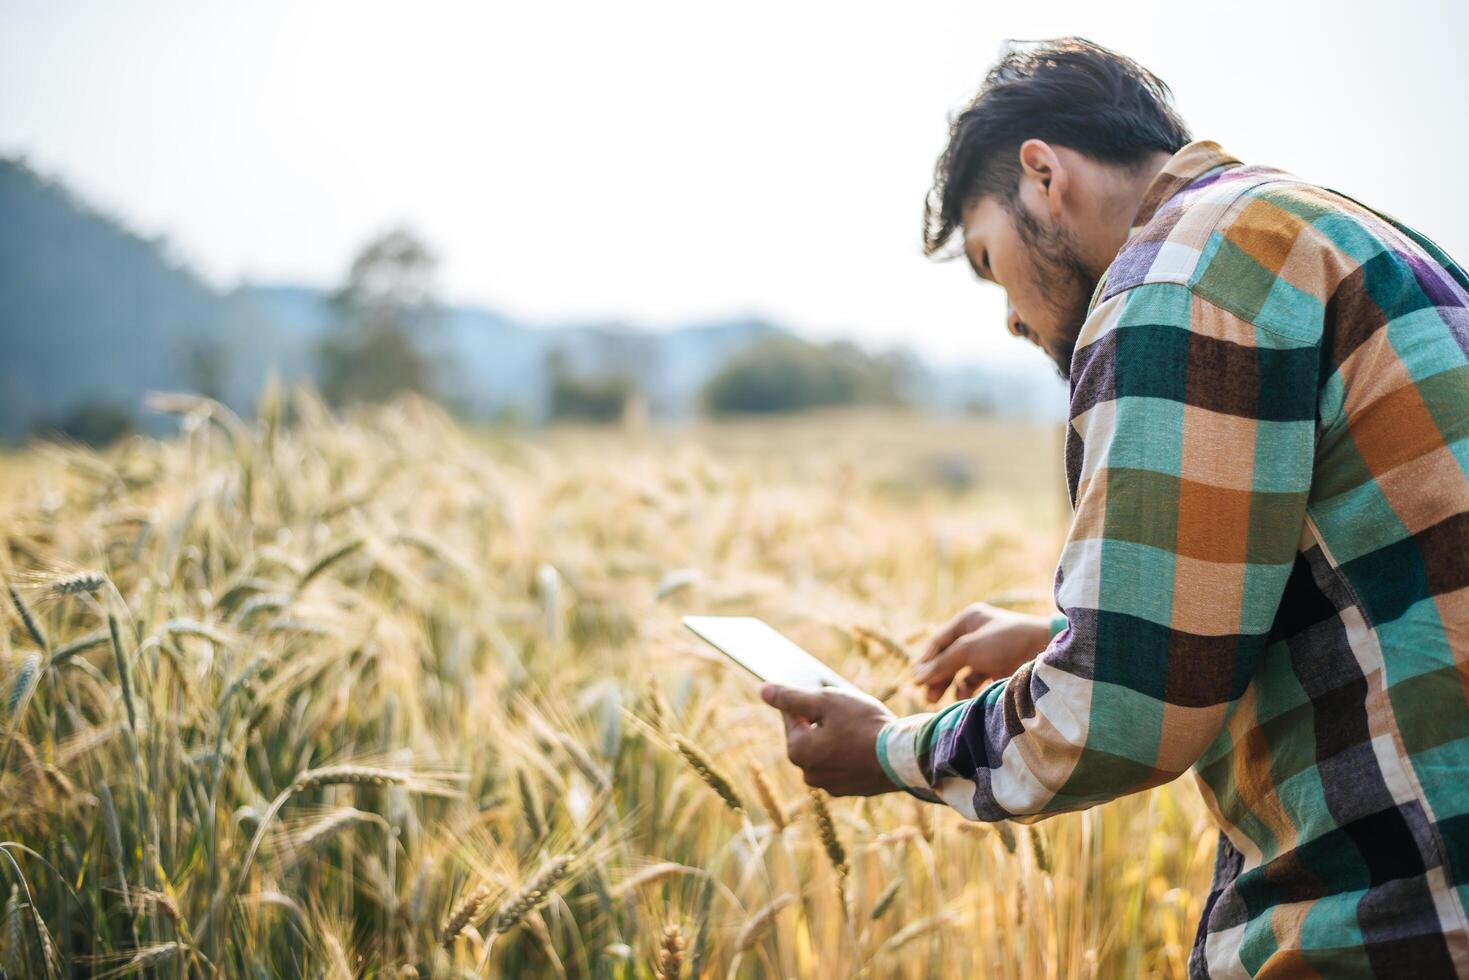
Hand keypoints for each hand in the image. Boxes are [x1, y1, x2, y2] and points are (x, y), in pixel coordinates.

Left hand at [759, 684, 897, 796]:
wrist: (903, 757)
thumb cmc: (863, 724)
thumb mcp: (825, 701)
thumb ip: (791, 697)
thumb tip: (763, 690)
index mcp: (797, 750)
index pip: (790, 714)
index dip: (807, 698)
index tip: (824, 692)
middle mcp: (808, 773)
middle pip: (807, 735)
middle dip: (821, 719)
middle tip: (846, 708)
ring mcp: (829, 785)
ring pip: (825, 750)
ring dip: (835, 737)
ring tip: (859, 725)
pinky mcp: (850, 789)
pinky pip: (842, 764)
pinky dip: (849, 753)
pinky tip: (866, 742)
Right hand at [912, 602, 1050, 702]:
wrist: (1045, 653)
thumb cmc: (1005, 643)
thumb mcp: (967, 650)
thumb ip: (941, 664)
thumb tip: (916, 678)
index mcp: (968, 620)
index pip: (938, 641)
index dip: (926, 661)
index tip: (915, 682)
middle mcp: (977, 634)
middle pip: (948, 657)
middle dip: (936, 676)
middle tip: (928, 697)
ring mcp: (989, 652)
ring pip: (961, 671)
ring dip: (950, 685)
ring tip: (940, 701)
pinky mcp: (1000, 668)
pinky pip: (976, 680)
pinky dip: (967, 689)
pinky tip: (963, 698)